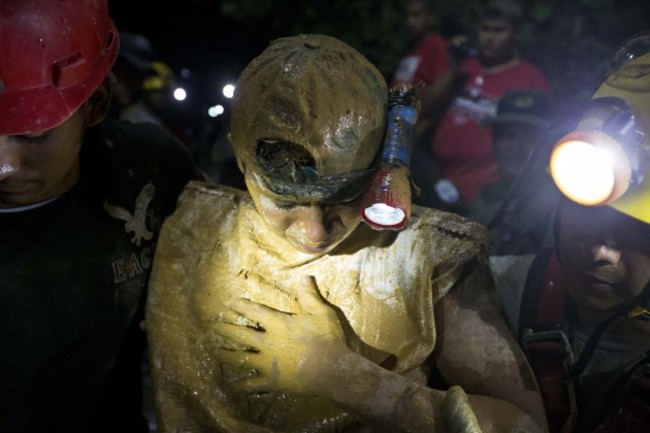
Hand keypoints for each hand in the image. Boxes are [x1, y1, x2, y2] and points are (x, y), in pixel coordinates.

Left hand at [214, 276, 347, 395]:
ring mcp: (267, 364)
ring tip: (214, 351)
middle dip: (226, 329)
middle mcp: (267, 342)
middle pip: (241, 335)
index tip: (229, 303)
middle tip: (215, 326)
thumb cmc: (327, 339)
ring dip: (226, 354)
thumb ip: (309, 295)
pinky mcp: (271, 382)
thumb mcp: (321, 312)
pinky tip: (230, 387)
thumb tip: (304, 276)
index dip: (240, 306)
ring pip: (240, 358)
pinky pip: (251, 385)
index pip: (254, 311)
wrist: (333, 370)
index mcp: (278, 324)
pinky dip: (239, 386)